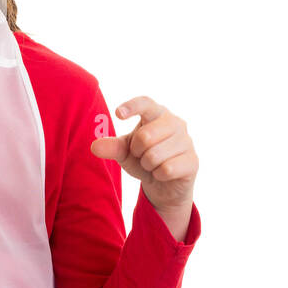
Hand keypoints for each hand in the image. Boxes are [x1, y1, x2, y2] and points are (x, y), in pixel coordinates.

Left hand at [90, 95, 196, 212]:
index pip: (146, 103)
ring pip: (155, 155)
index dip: (132, 106)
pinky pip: (166, 169)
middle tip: (142, 155)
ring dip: (148, 165)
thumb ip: (111, 147)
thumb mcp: (125, 153)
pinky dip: (158, 175)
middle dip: (137, 151)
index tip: (118, 114)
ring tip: (154, 164)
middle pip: (145, 136)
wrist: (164, 184)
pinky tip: (164, 173)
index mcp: (157, 113)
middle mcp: (175, 123)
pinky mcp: (193, 161)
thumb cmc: (144, 159)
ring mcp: (187, 141)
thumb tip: (94, 147)